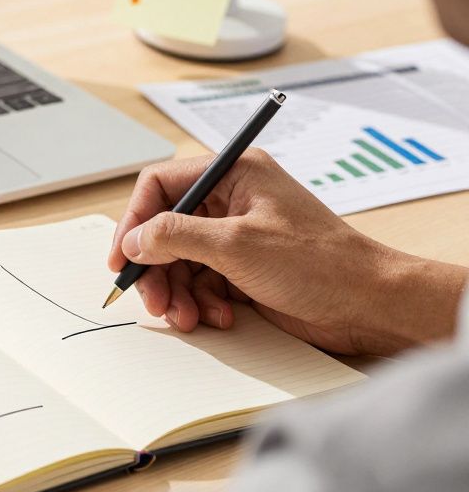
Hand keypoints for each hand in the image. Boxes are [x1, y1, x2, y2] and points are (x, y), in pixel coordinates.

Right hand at [107, 150, 465, 355]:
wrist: (369, 305)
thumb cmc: (321, 264)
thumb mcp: (237, 245)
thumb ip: (175, 237)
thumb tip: (134, 240)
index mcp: (234, 174)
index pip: (161, 186)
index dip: (135, 221)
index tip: (123, 257)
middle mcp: (232, 200)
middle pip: (165, 229)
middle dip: (156, 268)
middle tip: (153, 300)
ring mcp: (237, 235)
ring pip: (179, 260)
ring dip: (177, 292)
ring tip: (186, 317)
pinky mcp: (243, 267)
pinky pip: (201, 282)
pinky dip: (200, 302)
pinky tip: (216, 317)